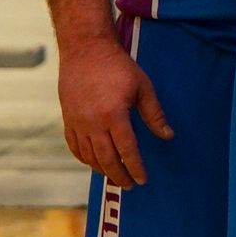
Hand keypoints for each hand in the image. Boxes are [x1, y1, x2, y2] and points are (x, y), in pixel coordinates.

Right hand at [57, 36, 170, 187]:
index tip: (143, 179)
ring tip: (114, 177)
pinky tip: (93, 163)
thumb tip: (168, 135)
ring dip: (102, 170)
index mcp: (114, 116)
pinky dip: (83, 158)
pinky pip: (74, 146)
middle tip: (129, 185)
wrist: (85, 51)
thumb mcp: (143, 87)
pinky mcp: (67, 119)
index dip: (136, 167)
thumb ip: (155, 114)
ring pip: (88, 156)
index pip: (127, 150)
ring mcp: (77, 122)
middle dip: (119, 175)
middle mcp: (92, 123)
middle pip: (106, 159)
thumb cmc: (119, 67)